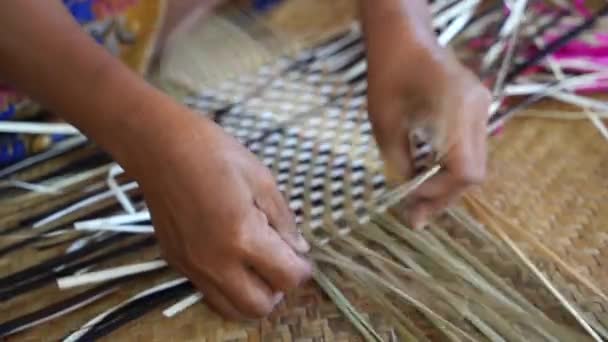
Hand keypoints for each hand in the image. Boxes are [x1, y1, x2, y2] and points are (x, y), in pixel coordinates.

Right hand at [124, 110, 311, 319]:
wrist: (160, 147)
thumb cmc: (215, 154)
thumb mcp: (262, 180)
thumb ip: (284, 221)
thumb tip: (299, 250)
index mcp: (243, 237)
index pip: (288, 278)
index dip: (302, 269)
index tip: (301, 256)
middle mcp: (216, 262)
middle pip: (260, 306)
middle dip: (278, 289)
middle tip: (280, 263)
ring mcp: (193, 267)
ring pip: (231, 310)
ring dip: (251, 295)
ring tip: (256, 265)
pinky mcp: (176, 264)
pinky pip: (209, 292)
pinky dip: (227, 286)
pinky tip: (230, 256)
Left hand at [366, 48, 490, 228]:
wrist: (403, 38)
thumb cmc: (388, 75)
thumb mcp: (385, 124)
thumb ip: (399, 162)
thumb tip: (406, 195)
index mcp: (457, 111)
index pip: (464, 171)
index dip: (438, 193)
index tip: (410, 201)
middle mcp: (478, 111)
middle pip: (473, 172)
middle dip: (443, 195)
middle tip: (414, 214)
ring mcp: (482, 108)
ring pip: (473, 163)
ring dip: (446, 183)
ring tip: (417, 199)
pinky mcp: (477, 108)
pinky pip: (469, 148)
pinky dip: (449, 166)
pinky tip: (426, 173)